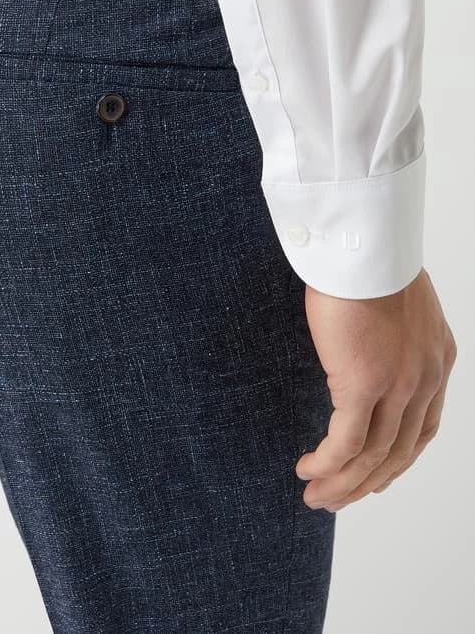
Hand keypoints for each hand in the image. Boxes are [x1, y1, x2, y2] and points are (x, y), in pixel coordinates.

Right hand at [295, 266, 456, 511]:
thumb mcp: (396, 303)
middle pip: (399, 451)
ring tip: (317, 497)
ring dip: (343, 483)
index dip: (398, 459)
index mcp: (438, 360)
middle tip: (338, 499)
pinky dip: (328, 463)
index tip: (375, 476)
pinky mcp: (363, 384)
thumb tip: (369, 344)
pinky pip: (346, 440)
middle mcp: (426, 379)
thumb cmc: (370, 262)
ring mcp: (398, 385)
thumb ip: (392, 334)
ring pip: (373, 455)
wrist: (363, 246)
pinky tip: (309, 471)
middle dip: (367, 482)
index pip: (423, 427)